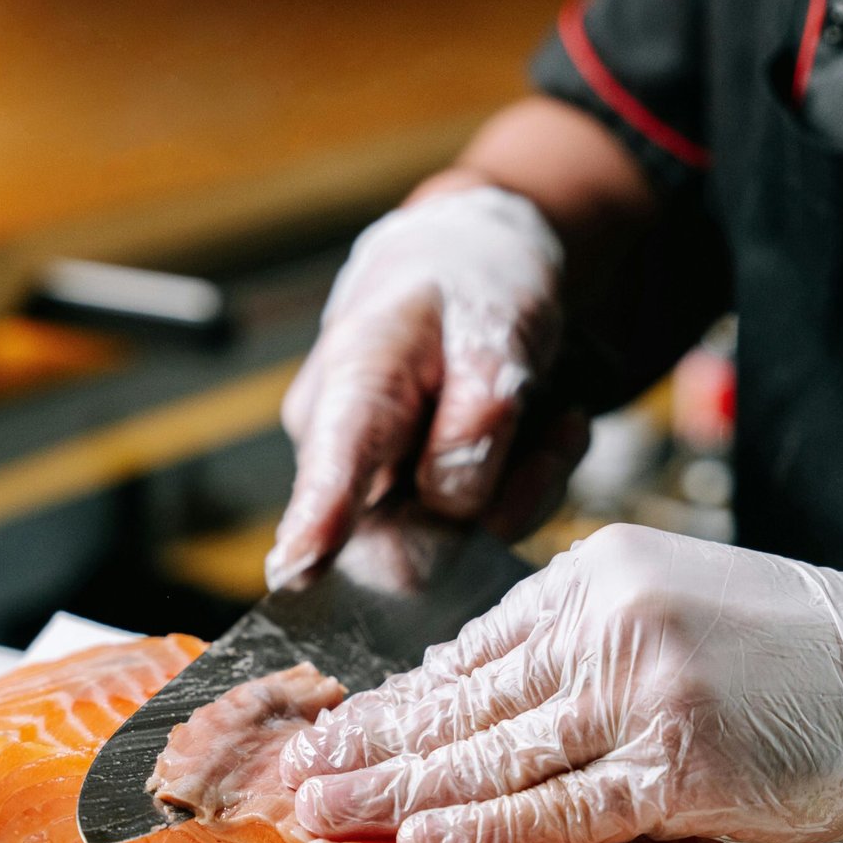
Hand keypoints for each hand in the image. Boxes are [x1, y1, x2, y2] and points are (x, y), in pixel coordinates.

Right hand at [265, 185, 575, 589]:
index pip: (332, 466)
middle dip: (491, 493)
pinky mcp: (422, 512)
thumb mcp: (496, 326)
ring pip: (463, 534)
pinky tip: (543, 429)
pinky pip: (493, 527)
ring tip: (545, 411)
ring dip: (526, 480)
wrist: (472, 273)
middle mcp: (345, 452)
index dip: (317, 522)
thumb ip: (479, 414)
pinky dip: (534, 482)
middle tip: (544, 427)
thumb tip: (452, 499)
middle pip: (404, 531)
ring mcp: (380, 489)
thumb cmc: (470, 289)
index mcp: (350, 386)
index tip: (298, 570)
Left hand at [280, 524, 842, 842]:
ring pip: (494, 750)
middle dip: (372, 744)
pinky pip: (560, 802)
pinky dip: (488, 824)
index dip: (395, 696)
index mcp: (595, 576)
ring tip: (329, 809)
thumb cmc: (786, 648)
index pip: (471, 650)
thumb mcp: (663, 604)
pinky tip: (424, 836)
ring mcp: (640, 691)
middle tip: (296, 773)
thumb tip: (462, 685)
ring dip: (401, 787)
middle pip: (464, 699)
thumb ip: (567, 643)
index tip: (334, 726)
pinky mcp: (677, 763)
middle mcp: (607, 623)